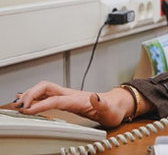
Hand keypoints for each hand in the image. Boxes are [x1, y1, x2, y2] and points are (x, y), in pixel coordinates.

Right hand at [12, 81, 135, 126]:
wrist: (117, 104)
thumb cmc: (113, 109)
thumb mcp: (110, 110)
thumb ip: (101, 104)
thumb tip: (94, 97)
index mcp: (78, 98)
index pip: (56, 99)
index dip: (41, 104)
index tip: (28, 110)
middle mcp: (71, 95)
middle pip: (47, 88)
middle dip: (31, 94)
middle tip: (20, 106)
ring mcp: (68, 96)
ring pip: (45, 90)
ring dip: (30, 94)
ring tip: (18, 104)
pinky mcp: (67, 100)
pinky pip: (47, 96)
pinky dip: (35, 97)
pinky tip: (27, 101)